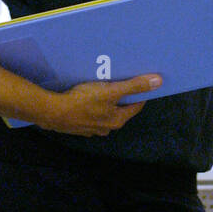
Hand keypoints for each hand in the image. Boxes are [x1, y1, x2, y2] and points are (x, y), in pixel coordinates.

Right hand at [34, 74, 160, 136]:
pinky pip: (90, 114)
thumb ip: (134, 86)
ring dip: (105, 102)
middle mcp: (106, 128)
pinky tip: (85, 98)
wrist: (53, 112)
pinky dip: (91, 106)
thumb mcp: (112, 91)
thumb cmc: (84, 101)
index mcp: (117, 120)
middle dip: (121, 97)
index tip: (140, 82)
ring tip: (102, 88)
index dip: (139, 94)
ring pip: (104, 113)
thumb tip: (159, 82)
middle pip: (120, 110)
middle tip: (119, 82)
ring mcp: (91, 129)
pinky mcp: (78, 126)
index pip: (136, 106)